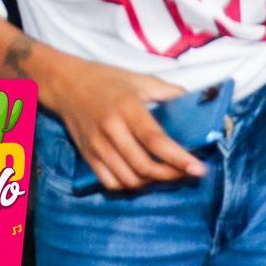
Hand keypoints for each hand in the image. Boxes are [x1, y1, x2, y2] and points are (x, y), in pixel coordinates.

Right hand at [43, 57, 203, 191]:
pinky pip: (111, 183)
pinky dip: (130, 186)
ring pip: (129, 179)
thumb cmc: (107, 80)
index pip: (155, 140)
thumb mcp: (140, 79)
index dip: (178, 158)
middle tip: (188, 172)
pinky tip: (141, 177)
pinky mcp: (88, 156)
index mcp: (127, 108)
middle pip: (144, 166)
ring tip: (167, 174)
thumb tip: (197, 103)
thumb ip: (169, 92)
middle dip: (170, 175)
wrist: (66, 84)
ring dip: (152, 182)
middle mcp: (111, 129)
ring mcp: (97, 146)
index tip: (198, 168)